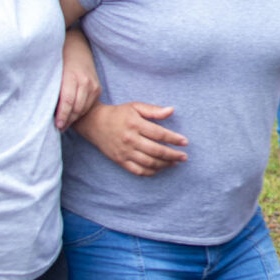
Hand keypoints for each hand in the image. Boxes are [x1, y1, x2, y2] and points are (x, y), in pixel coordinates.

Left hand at [56, 30, 101, 129]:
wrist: (77, 46)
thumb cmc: (60, 59)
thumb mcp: (53, 72)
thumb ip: (52, 89)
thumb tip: (45, 108)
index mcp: (72, 77)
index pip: (67, 102)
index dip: (62, 116)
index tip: (57, 125)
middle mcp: (85, 82)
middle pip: (77, 108)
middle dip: (68, 120)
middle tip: (59, 128)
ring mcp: (93, 85)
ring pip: (84, 108)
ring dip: (74, 117)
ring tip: (65, 123)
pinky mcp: (98, 87)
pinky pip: (89, 104)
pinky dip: (81, 111)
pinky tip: (73, 114)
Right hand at [73, 102, 187, 175]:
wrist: (94, 123)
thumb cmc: (119, 113)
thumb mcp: (136, 106)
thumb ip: (154, 110)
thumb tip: (172, 110)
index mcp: (136, 124)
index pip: (160, 134)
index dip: (174, 139)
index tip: (185, 142)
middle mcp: (130, 139)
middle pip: (156, 151)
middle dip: (173, 155)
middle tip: (184, 157)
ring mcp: (124, 152)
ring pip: (148, 162)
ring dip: (164, 165)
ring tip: (174, 163)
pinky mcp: (119, 160)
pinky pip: (137, 170)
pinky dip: (150, 172)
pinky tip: (159, 169)